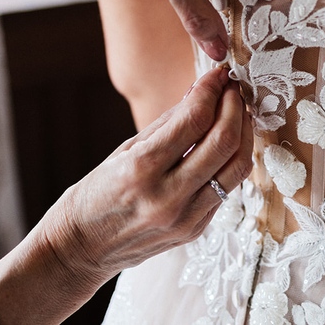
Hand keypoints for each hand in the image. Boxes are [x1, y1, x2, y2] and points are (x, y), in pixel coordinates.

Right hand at [40, 65, 253, 287]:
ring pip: (236, 168)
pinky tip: (227, 143)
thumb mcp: (124, 151)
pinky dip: (231, 160)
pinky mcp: (195, 230)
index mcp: (142, 169)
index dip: (211, 90)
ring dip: (243, 133)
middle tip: (233, 88)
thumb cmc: (96, 195)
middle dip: (235, 106)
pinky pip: (225, 188)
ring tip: (238, 111)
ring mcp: (185, 218)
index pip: (194, 120)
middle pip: (223, 142)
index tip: (217, 74)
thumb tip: (200, 92)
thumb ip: (167, 123)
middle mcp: (168, 196)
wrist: (81, 250)